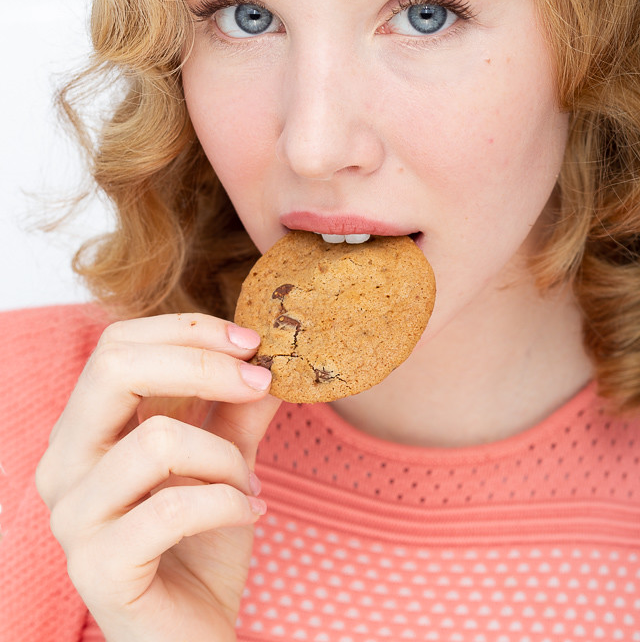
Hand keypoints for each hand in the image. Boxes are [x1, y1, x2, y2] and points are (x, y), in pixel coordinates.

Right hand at [36, 312, 279, 641]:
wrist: (192, 636)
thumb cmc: (200, 544)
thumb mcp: (225, 461)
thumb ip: (240, 408)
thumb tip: (272, 354)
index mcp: (86, 429)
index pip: (118, 344)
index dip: (188, 331)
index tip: (251, 342)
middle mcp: (65, 464)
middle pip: (114, 368)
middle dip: (201, 364)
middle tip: (260, 380)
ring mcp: (73, 517)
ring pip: (156, 439)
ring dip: (225, 456)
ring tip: (249, 482)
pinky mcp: (96, 566)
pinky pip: (173, 508)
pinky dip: (228, 503)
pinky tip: (249, 514)